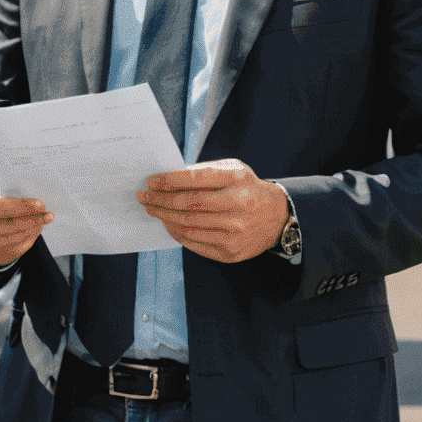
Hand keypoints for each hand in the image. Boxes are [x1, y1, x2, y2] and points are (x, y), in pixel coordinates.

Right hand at [0, 179, 52, 265]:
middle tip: (46, 216)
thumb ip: (9, 190)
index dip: (19, 206)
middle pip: (2, 223)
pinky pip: (6, 249)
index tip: (40, 205)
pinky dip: (24, 241)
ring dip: (28, 231)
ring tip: (42, 223)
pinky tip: (34, 232)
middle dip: (28, 220)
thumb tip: (36, 198)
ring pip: (5, 238)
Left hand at [137, 160, 287, 263]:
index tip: (151, 182)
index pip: (193, 180)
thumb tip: (168, 179)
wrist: (277, 217)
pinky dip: (177, 233)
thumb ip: (203, 172)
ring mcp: (234, 232)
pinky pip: (194, 242)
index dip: (168, 181)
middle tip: (144, 197)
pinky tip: (169, 224)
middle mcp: (237, 206)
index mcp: (236, 180)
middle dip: (160, 201)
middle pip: (187, 205)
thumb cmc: (247, 189)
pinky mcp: (230, 251)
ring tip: (153, 210)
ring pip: (187, 226)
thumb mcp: (233, 170)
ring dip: (164, 218)